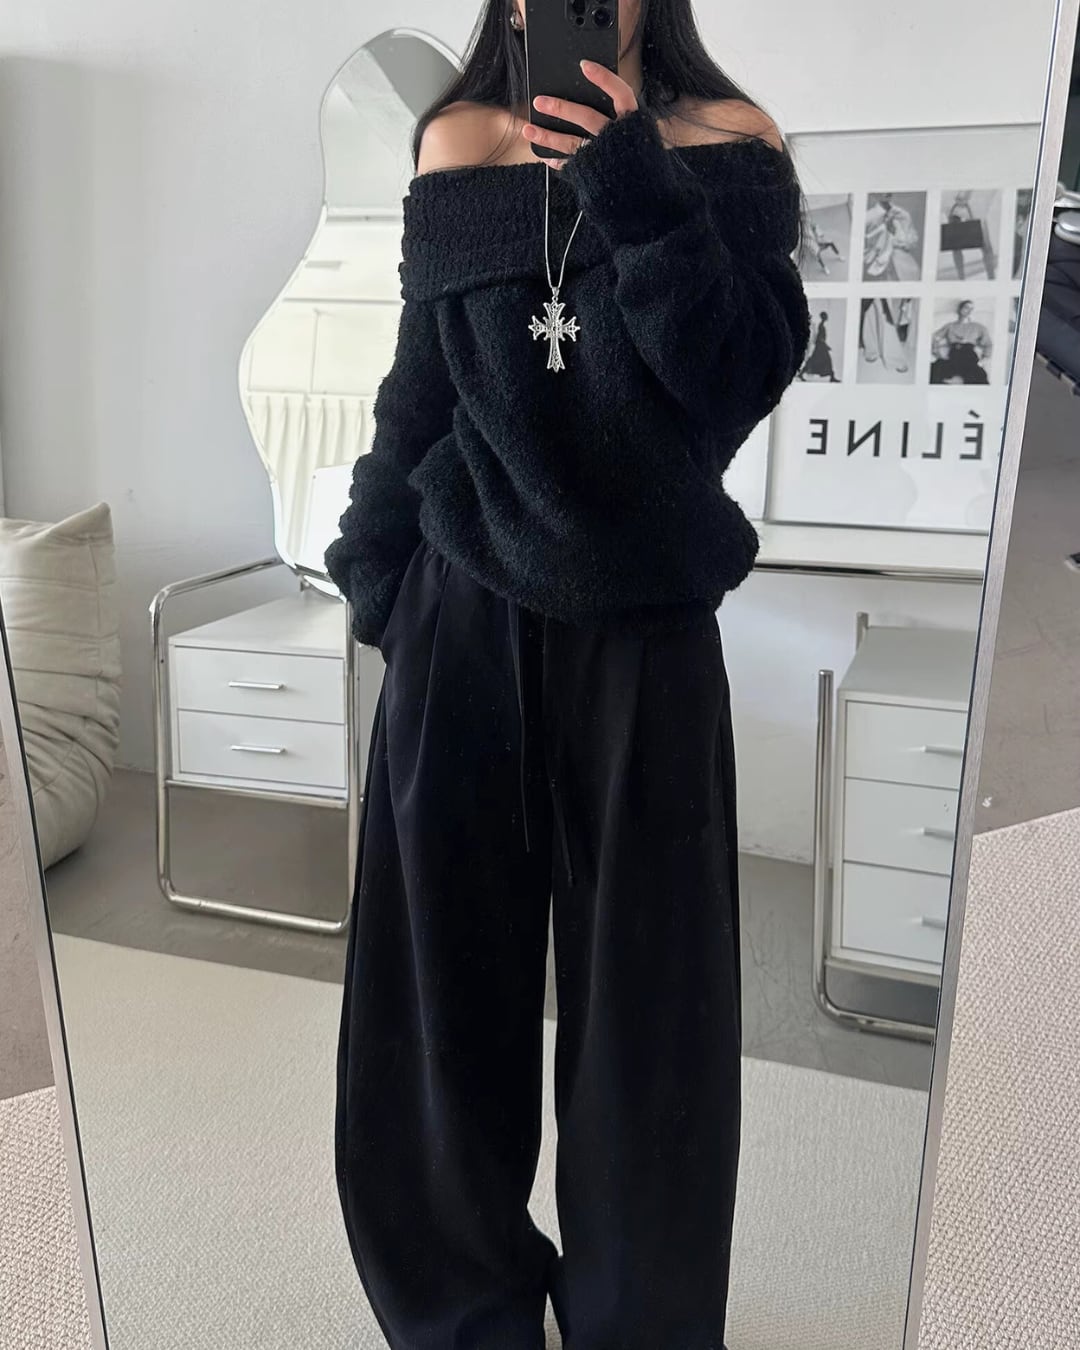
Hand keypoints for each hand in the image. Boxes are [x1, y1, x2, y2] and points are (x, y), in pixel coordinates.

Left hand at [523, 59, 637, 168]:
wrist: (644, 196)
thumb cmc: (637, 156)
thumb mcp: (636, 131)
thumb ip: (617, 113)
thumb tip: (587, 87)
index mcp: (633, 123)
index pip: (621, 94)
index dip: (604, 79)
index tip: (584, 65)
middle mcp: (618, 139)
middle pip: (587, 118)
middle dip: (561, 108)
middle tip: (538, 101)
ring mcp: (604, 157)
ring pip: (572, 143)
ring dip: (547, 136)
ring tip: (528, 129)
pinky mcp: (593, 174)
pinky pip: (570, 166)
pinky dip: (555, 160)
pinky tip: (542, 154)